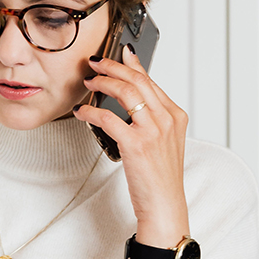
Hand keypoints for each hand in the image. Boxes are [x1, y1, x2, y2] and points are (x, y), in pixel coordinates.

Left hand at [74, 45, 189, 258]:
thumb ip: (152, 120)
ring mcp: (153, 130)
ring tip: (88, 81)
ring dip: (102, 82)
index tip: (119, 53)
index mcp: (175, 115)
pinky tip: (82, 112)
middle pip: (137, 80)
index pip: (151, 81)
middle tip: (95, 62)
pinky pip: (108, 118)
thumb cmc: (160, 177)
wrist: (165, 205)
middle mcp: (167, 119)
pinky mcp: (136, 144)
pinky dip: (91, 111)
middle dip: (113, 66)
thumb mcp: (163, 142)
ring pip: (125, 92)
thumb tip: (130, 102)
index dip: (131, 65)